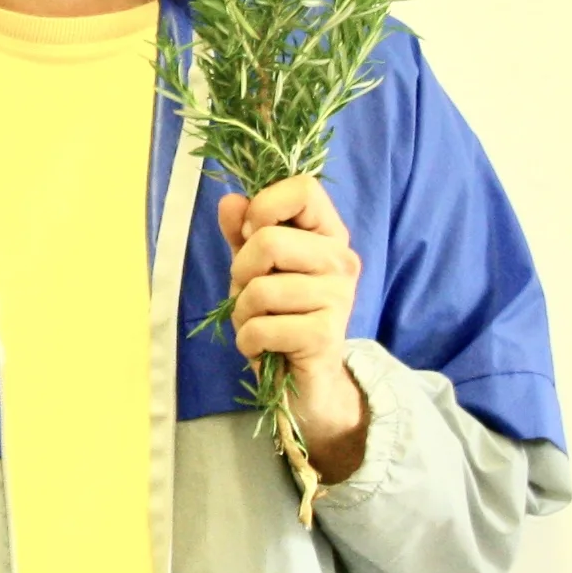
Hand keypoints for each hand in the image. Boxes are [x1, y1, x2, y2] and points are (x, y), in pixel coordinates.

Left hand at [218, 174, 368, 484]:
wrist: (305, 384)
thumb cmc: (280, 316)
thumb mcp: (254, 268)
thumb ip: (243, 232)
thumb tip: (230, 201)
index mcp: (328, 235)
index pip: (303, 189)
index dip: (265, 206)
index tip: (253, 233)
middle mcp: (341, 260)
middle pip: (269, 241)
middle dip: (241, 272)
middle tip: (252, 295)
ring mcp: (339, 298)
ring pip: (260, 289)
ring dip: (243, 312)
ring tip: (260, 324)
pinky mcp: (325, 336)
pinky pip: (261, 327)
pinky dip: (248, 340)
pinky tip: (265, 347)